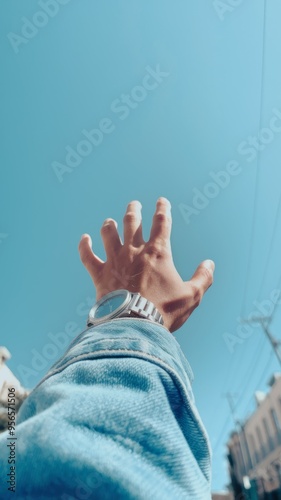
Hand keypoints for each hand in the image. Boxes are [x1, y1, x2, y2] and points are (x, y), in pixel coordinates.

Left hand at [78, 197, 214, 332]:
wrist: (134, 324)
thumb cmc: (164, 311)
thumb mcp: (192, 296)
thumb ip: (203, 278)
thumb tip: (209, 263)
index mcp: (158, 252)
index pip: (162, 222)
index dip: (163, 209)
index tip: (161, 201)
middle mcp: (134, 250)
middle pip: (133, 221)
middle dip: (134, 210)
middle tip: (134, 205)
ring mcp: (114, 260)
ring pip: (109, 233)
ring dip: (110, 225)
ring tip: (110, 221)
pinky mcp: (99, 274)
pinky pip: (87, 256)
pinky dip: (84, 246)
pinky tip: (84, 239)